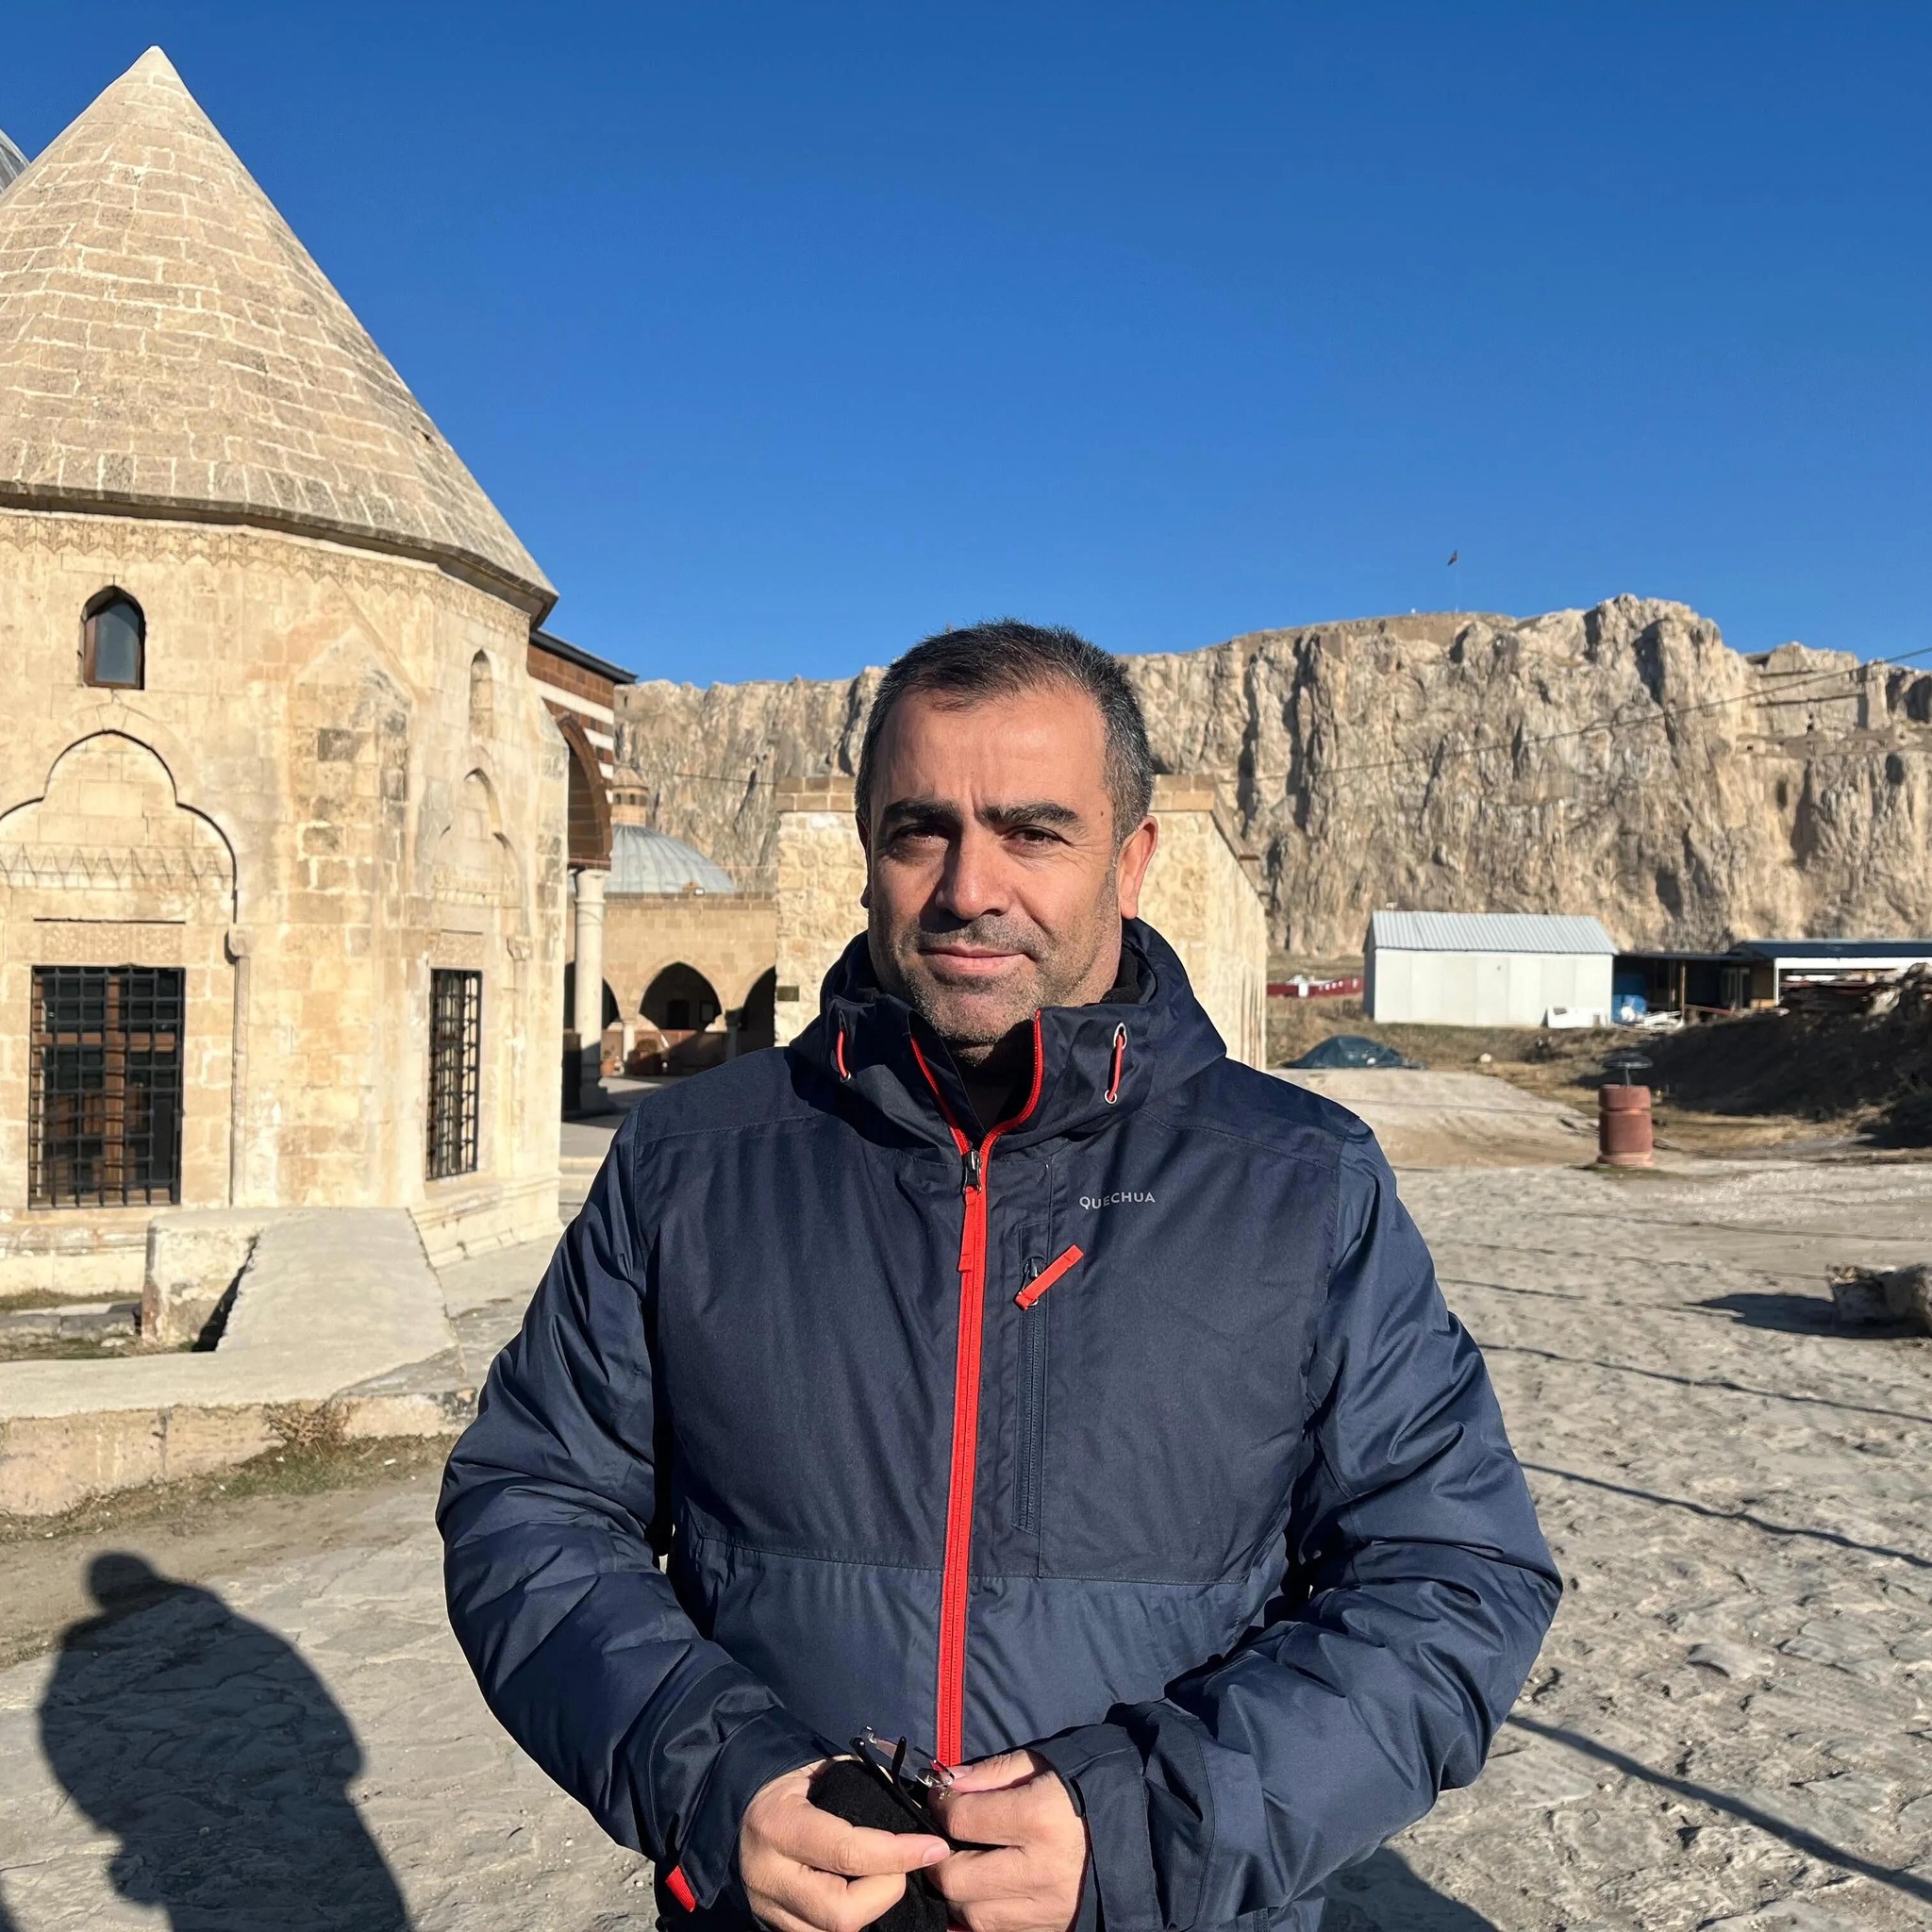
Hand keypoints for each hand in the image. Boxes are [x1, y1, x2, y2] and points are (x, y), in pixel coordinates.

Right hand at [740, 1761, 950, 1931]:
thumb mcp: (821, 1770)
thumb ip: (865, 1787)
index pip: (848, 1853)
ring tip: (884, 1878)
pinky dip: (854, 1918)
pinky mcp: (773, 1928)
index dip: (898, 1854)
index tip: (934, 1847)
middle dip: (886, 1891)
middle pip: (842, 1913)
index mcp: (778, 1826)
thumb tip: (914, 1808)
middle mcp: (769, 1877)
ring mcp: (768, 1910)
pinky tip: (866, 1894)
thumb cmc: (789, 1783)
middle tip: (902, 1865)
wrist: (735, 1807)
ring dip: (872, 1909)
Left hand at [929, 1749, 1086, 1931]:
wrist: (1144, 1835)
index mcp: (1040, 1818)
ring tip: (966, 1866)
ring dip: (959, 1892)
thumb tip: (946, 1783)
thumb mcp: (1045, 1764)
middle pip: (958, 1878)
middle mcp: (1040, 1870)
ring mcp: (1047, 1908)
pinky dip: (984, 1913)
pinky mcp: (1052, 1930)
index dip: (942, 1805)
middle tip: (944, 1840)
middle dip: (940, 1857)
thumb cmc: (1090, 1791)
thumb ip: (993, 1772)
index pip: (963, 1820)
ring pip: (973, 1914)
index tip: (942, 1797)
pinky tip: (989, 1890)